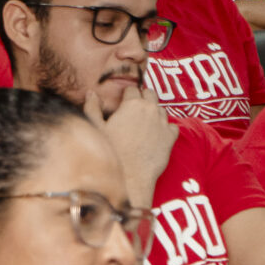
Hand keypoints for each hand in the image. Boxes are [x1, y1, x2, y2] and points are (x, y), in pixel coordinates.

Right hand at [83, 85, 176, 205]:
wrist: (130, 176)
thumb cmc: (110, 151)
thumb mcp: (95, 127)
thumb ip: (92, 107)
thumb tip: (91, 93)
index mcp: (131, 104)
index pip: (132, 88)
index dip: (126, 94)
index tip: (122, 101)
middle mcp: (150, 110)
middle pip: (150, 94)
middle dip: (143, 97)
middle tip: (134, 109)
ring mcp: (162, 123)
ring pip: (161, 109)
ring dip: (154, 112)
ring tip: (144, 123)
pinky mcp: (170, 138)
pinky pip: (172, 126)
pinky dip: (166, 128)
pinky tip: (156, 135)